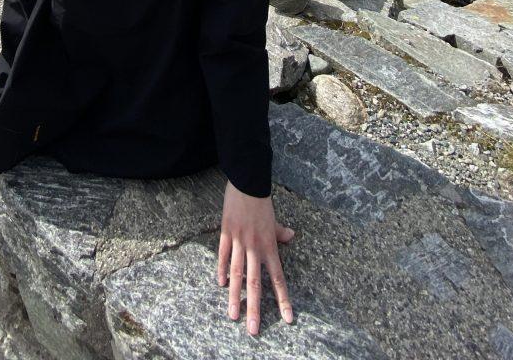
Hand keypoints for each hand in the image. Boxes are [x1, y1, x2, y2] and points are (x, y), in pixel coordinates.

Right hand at [217, 180, 294, 334]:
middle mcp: (255, 247)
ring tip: (233, 315)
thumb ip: (280, 232)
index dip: (283, 299)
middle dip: (255, 308)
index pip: (278, 278)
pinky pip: (223, 254)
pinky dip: (222, 269)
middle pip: (255, 283)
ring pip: (237, 274)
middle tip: (253, 330)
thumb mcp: (273, 218)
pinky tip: (221, 284)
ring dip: (236, 296)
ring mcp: (239, 240)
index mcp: (269, 245)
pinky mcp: (226, 232)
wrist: (247, 181)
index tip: (288, 319)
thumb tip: (291, 237)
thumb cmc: (261, 200)